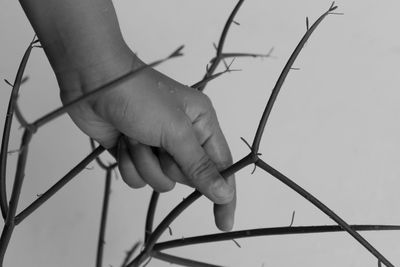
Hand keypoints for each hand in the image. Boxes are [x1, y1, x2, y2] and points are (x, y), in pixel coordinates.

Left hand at [56, 49, 235, 230]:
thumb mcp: (176, 131)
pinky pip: (137, 179)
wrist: (93, 80)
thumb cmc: (140, 96)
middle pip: (188, 177)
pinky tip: (122, 141)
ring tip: (136, 138)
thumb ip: (200, 166)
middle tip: (159, 145)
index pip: (221, 167)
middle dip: (170, 166)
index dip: (224, 196)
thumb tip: (225, 193)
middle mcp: (182, 137)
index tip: (224, 223)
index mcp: (202, 124)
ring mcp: (156, 146)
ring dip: (145, 163)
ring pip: (160, 181)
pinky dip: (129, 163)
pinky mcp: (134, 153)